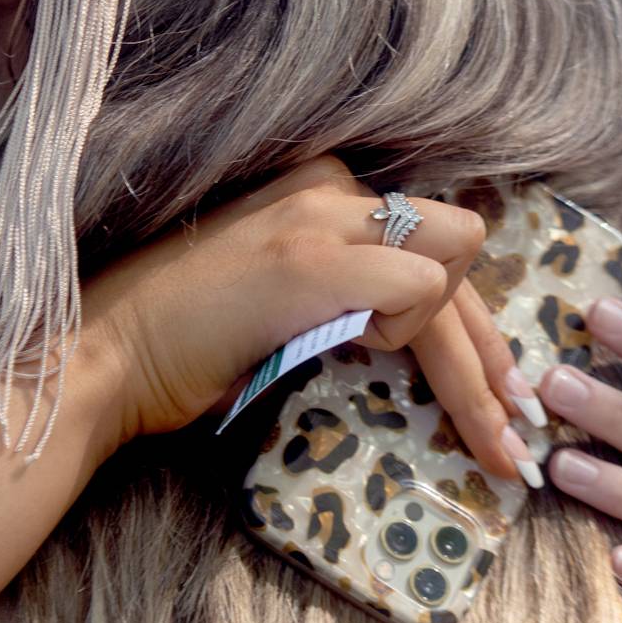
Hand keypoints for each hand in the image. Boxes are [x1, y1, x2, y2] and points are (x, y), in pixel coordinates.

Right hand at [80, 157, 525, 478]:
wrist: (104, 353)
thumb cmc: (181, 347)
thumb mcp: (285, 303)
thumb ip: (348, 295)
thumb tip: (420, 335)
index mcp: (321, 186)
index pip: (434, 240)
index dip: (470, 322)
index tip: (493, 386)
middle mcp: (330, 184)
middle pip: (459, 250)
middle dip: (492, 353)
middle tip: (517, 434)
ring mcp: (321, 215)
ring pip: (453, 265)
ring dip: (461, 361)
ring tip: (478, 438)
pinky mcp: (313, 260)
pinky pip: (417, 291)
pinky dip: (399, 336)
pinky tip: (350, 353)